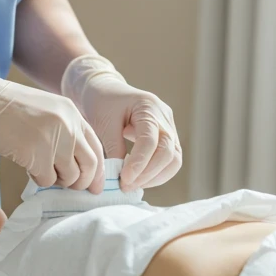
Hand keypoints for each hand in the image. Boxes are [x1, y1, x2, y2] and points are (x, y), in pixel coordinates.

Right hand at [0, 51, 105, 191]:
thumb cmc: (5, 107)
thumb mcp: (45, 110)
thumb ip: (64, 130)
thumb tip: (76, 163)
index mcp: (71, 112)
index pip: (96, 147)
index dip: (96, 170)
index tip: (93, 185)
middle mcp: (68, 124)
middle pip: (89, 165)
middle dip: (81, 181)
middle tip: (69, 186)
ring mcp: (53, 139)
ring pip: (69, 177)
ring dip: (56, 179)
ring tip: (40, 168)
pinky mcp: (36, 154)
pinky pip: (47, 180)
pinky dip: (38, 178)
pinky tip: (26, 165)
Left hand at [61, 54, 181, 189]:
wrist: (104, 90)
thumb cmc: (101, 102)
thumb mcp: (103, 122)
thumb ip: (113, 148)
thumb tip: (121, 178)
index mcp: (148, 106)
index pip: (150, 141)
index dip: (139, 163)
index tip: (124, 179)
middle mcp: (164, 116)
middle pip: (168, 152)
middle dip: (148, 174)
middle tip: (126, 186)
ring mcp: (169, 126)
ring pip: (174, 159)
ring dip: (155, 177)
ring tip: (132, 185)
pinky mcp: (167, 137)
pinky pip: (170, 160)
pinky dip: (156, 173)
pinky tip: (139, 179)